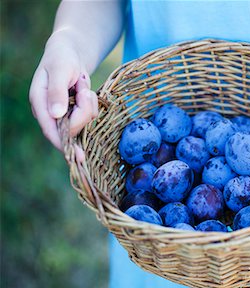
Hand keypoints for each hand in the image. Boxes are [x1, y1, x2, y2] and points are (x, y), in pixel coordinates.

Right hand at [29, 30, 98, 152]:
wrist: (70, 52)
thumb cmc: (62, 58)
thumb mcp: (61, 71)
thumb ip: (58, 92)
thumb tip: (56, 114)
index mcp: (40, 103)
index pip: (51, 131)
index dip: (65, 144)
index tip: (79, 156)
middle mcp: (50, 113)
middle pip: (72, 129)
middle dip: (83, 111)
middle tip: (83, 89)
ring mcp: (63, 114)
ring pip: (84, 122)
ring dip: (88, 104)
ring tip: (82, 86)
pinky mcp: (75, 112)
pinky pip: (90, 116)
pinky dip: (91, 103)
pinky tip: (85, 91)